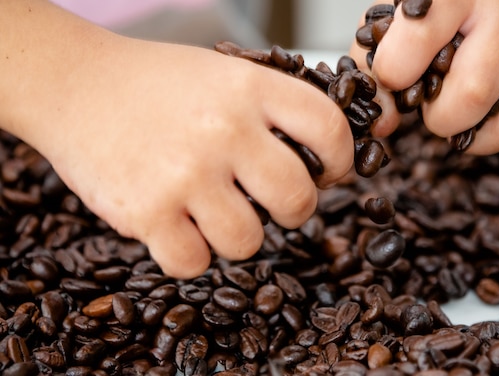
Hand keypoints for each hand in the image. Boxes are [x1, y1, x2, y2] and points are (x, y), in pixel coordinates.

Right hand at [2, 10, 352, 278]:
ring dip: (238, 235)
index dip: (340, 159)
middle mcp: (224, 131)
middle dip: (294, 210)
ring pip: (248, 241)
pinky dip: (191, 253)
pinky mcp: (146, 214)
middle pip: (298, 199)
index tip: (328, 172)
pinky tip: (178, 226)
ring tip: (213, 210)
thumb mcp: (222, 74)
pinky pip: (195, 263)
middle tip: (274, 203)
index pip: (330, 129)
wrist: (75, 85)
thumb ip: (271, 111)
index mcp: (251, 88)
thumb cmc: (155, 83)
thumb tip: (321, 158)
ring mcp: (185, 174)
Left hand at [351, 0, 498, 154]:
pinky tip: (487, 108)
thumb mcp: (401, 11)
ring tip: (460, 109)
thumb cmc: (451, 1)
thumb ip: (375, 60)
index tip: (395, 75)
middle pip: (470, 96)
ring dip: (472, 133)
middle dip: (439, 117)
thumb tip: (383, 121)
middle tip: (433, 101)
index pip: (414, 46)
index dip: (393, 75)